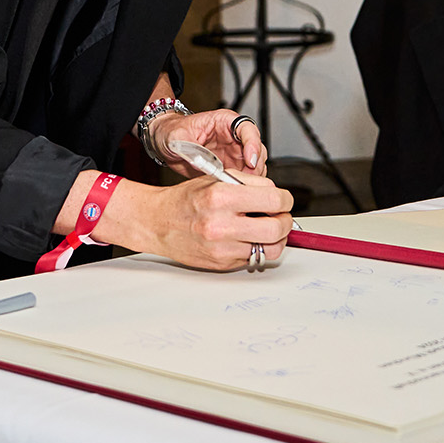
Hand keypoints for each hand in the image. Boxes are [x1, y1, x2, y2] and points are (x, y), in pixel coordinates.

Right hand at [103, 175, 293, 271]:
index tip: (284, 200)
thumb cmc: (186, 199)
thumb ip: (250, 184)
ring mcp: (222, 248)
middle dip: (285, 221)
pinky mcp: (222, 264)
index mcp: (222, 196)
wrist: (158, 222)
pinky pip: (254, 258)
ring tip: (268, 229)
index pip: (274, 200)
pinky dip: (257, 248)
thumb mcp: (217, 178)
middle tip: (281, 216)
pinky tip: (248, 237)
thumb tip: (277, 195)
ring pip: (271, 249)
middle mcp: (222, 224)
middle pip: (277, 228)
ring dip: (276, 239)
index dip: (285, 199)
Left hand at [147, 107, 265, 178]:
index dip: (252, 144)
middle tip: (245, 180)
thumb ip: (190, 148)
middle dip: (255, 166)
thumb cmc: (172, 132)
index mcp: (224, 121)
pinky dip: (242, 186)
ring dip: (251, 178)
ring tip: (236, 188)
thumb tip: (200, 163)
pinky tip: (232, 191)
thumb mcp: (176, 136)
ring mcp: (234, 154)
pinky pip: (244, 178)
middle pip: (257, 149)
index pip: (247, 128)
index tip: (249, 160)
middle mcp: (233, 137)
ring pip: (255, 166)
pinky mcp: (230, 168)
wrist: (165, 143)